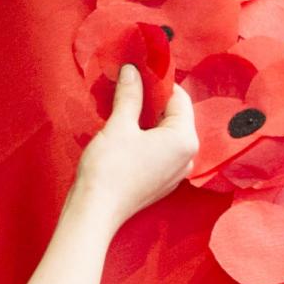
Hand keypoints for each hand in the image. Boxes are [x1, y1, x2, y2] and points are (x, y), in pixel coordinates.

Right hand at [72, 64, 197, 225]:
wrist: (96, 212)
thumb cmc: (109, 169)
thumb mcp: (120, 125)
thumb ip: (130, 95)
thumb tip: (132, 71)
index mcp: (184, 139)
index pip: (179, 98)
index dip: (159, 82)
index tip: (139, 71)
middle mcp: (188, 156)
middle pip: (174, 116)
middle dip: (152, 101)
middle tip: (128, 87)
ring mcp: (176, 172)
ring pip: (166, 134)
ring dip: (147, 119)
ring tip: (123, 108)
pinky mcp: (162, 182)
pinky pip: (160, 151)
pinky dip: (146, 138)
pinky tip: (126, 133)